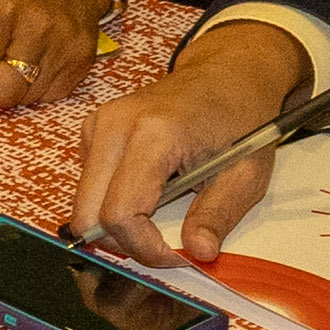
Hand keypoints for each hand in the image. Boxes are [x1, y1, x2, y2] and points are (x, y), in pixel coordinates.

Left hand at [0, 0, 111, 110]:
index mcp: (3, 8)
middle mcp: (37, 25)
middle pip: (4, 90)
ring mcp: (63, 44)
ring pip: (27, 97)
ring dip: (15, 87)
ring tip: (14, 61)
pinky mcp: (82, 60)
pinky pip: (51, 96)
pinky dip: (39, 88)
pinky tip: (36, 64)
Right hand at [69, 19, 313, 254]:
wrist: (229, 73)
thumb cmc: (242, 118)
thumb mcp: (245, 174)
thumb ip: (219, 214)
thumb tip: (198, 252)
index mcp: (155, 133)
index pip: (120, 213)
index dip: (144, 248)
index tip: (176, 256)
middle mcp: (116, 124)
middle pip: (88, 213)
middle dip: (123, 243)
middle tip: (162, 245)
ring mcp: (100, 123)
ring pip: (83, 203)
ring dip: (116, 225)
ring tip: (158, 217)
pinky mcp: (95, 129)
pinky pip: (89, 185)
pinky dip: (111, 201)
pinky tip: (147, 190)